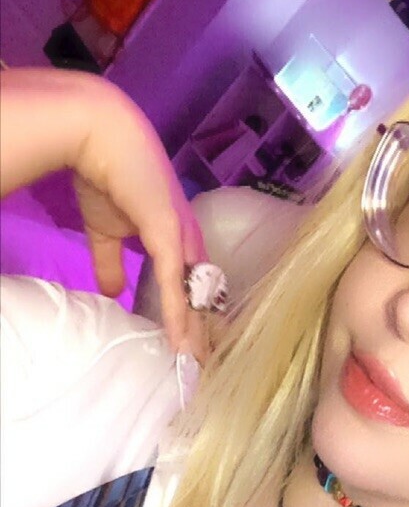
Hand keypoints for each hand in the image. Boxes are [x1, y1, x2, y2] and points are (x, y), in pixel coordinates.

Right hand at [72, 79, 206, 353]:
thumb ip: (111, 264)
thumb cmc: (107, 176)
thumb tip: (111, 294)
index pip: (196, 286)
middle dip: (208, 334)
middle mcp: (190, 240)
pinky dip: (178, 316)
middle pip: (205, 297)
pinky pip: (176, 286)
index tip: (198, 349)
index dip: (198, 317)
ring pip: (196, 296)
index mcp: (181, 238)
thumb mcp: (107, 231)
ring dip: (197, 334)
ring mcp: (184, 238)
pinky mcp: (170, 236)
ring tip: (200, 367)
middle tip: (209, 369)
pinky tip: (181, 343)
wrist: (101, 136)